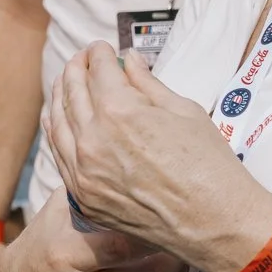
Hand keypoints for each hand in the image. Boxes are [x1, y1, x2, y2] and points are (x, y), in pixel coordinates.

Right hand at [0, 190, 186, 271]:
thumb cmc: (44, 247)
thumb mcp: (56, 215)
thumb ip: (87, 193)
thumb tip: (124, 167)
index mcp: (62, 255)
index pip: (125, 246)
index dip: (155, 236)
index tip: (168, 225)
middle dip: (175, 263)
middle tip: (184, 248)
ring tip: (182, 270)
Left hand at [46, 44, 271, 271]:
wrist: (216, 223)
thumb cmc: (209, 164)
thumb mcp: (184, 111)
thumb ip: (147, 83)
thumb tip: (129, 59)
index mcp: (119, 111)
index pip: (99, 69)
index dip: (100, 53)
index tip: (103, 48)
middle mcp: (93, 138)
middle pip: (73, 90)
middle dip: (77, 68)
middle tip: (83, 59)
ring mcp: (84, 170)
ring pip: (59, 121)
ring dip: (61, 95)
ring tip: (66, 82)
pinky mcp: (83, 196)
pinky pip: (59, 155)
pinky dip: (55, 131)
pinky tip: (56, 118)